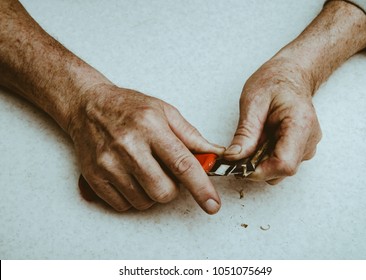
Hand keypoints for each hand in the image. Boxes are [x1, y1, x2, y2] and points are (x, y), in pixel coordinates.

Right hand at [68, 84, 224, 213]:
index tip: (212, 204)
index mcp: (150, 126)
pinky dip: (133, 197)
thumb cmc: (128, 107)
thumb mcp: (164, 111)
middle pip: (164, 191)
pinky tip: (129, 176)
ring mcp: (108, 164)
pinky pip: (124, 206)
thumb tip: (215, 155)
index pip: (182, 164)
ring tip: (144, 170)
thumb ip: (191, 136)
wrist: (88, 107)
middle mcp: (128, 146)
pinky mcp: (95, 177)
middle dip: (173, 189)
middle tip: (165, 171)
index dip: (201, 187)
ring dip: (152, 192)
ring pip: (145, 202)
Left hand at [224, 58, 321, 183]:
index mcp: (300, 124)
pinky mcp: (301, 149)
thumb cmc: (275, 81)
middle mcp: (308, 140)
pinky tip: (260, 141)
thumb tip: (233, 158)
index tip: (240, 165)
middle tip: (239, 151)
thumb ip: (245, 132)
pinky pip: (281, 163)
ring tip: (252, 140)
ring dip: (259, 162)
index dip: (260, 170)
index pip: (284, 164)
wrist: (292, 74)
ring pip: (280, 170)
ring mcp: (307, 146)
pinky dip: (265, 158)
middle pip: (281, 171)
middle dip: (256, 167)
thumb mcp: (253, 102)